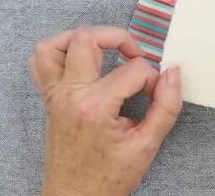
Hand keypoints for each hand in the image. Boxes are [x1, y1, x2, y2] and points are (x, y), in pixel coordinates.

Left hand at [29, 26, 181, 195]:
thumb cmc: (109, 177)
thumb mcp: (147, 145)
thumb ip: (166, 106)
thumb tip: (173, 73)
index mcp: (95, 107)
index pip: (133, 70)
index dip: (153, 77)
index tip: (156, 93)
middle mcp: (70, 95)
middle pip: (88, 39)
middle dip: (119, 38)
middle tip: (136, 55)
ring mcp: (55, 95)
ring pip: (56, 44)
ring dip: (84, 38)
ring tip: (106, 48)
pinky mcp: (49, 98)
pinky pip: (41, 62)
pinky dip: (60, 50)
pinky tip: (82, 59)